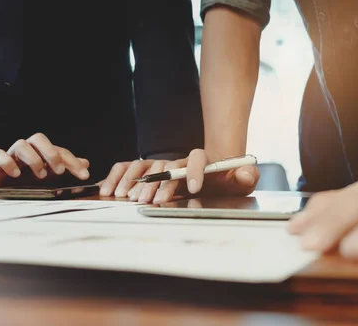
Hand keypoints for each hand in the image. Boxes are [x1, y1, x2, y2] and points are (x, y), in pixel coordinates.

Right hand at [0, 133, 89, 192]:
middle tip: (60, 171)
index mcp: (41, 151)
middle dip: (51, 154)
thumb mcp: (47, 173)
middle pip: (39, 139)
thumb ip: (65, 167)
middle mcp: (27, 149)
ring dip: (33, 159)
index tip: (84, 175)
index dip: (73, 162)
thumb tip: (86, 163)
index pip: (60, 151)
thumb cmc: (23, 174)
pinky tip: (16, 174)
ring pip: (21, 144)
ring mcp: (11, 154)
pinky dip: (8, 163)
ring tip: (41, 175)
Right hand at [99, 149, 258, 202]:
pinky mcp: (151, 172)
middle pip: (169, 165)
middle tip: (155, 200)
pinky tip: (110, 189)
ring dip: (138, 180)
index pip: (197, 157)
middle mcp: (181, 161)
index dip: (195, 171)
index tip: (194, 187)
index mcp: (203, 160)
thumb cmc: (229, 178)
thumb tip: (245, 175)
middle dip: (161, 182)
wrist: (215, 172)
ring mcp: (165, 165)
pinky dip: (119, 176)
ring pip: (148, 165)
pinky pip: (130, 168)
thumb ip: (247, 176)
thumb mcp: (244, 177)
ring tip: (131, 196)